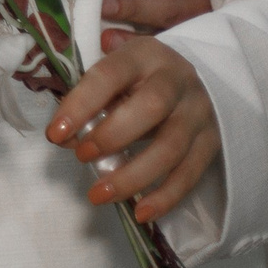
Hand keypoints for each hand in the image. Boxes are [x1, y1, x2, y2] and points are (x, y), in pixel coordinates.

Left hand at [46, 35, 220, 222]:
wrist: (189, 78)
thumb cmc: (137, 75)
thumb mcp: (114, 69)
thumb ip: (87, 96)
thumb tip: (63, 137)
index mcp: (144, 54)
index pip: (109, 75)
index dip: (81, 104)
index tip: (56, 134)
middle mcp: (177, 80)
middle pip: (151, 107)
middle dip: (111, 136)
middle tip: (81, 156)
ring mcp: (199, 112)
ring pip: (171, 147)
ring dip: (133, 176)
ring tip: (99, 194)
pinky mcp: (211, 142)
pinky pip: (190, 173)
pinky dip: (166, 197)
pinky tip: (141, 213)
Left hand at [100, 0, 213, 38]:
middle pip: (166, 7)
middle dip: (132, 4)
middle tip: (100, 1)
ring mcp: (190, 20)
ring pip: (161, 27)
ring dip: (130, 27)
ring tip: (101, 24)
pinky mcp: (181, 33)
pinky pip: (158, 43)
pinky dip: (132, 45)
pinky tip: (106, 43)